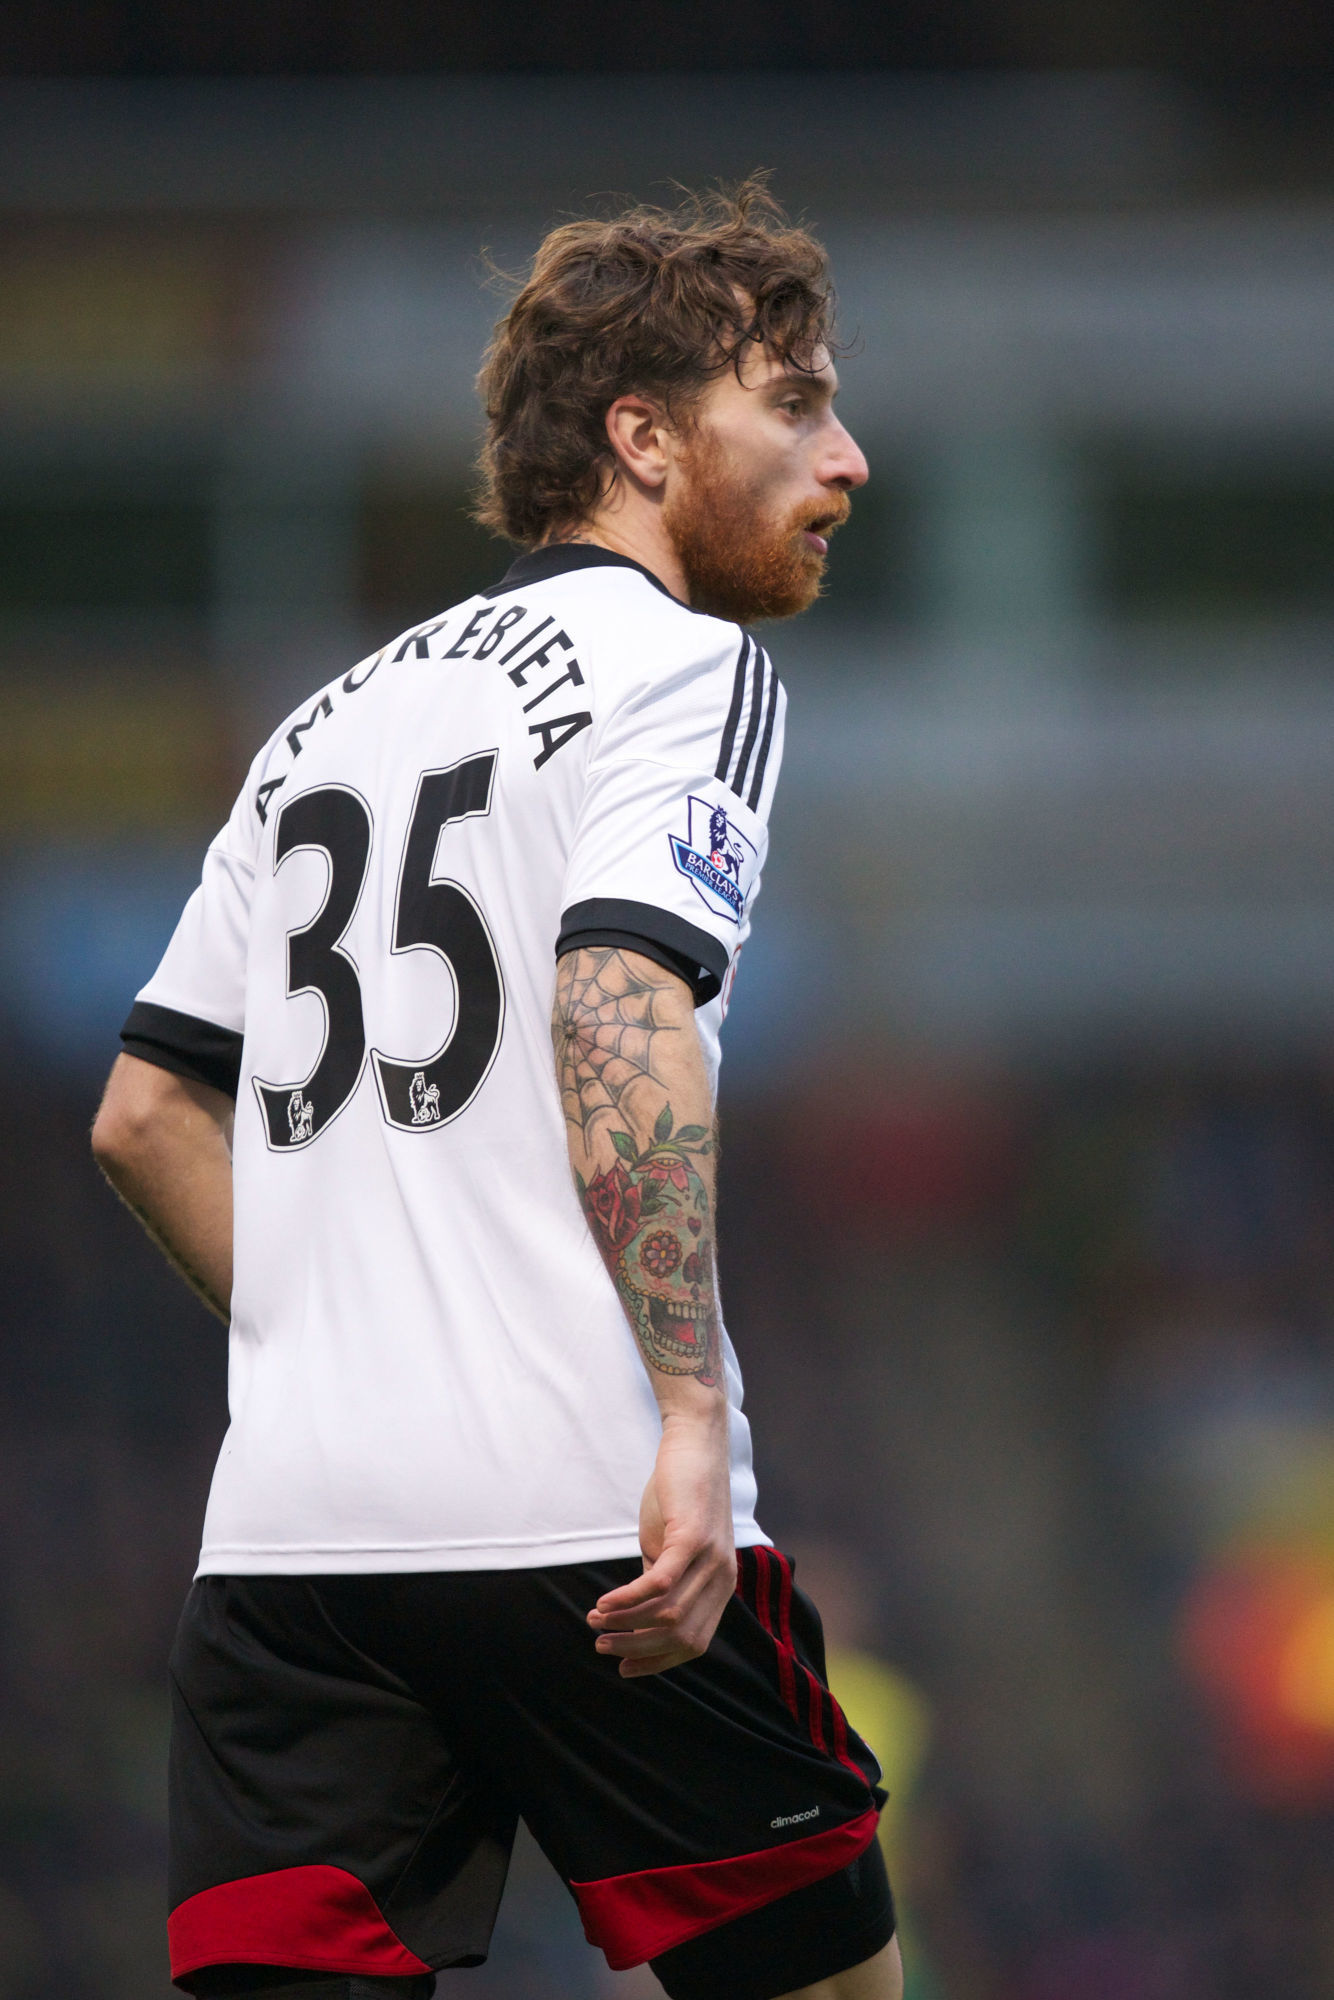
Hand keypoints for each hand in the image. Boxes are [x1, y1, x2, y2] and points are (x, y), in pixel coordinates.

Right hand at [587, 1409, 735, 1677]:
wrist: (695, 1445)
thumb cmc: (680, 1495)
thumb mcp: (671, 1547)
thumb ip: (663, 1580)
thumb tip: (638, 1614)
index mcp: (720, 1586)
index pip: (693, 1643)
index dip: (657, 1661)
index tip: (625, 1667)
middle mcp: (722, 1578)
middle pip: (679, 1635)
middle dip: (636, 1648)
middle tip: (602, 1644)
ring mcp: (711, 1558)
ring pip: (667, 1613)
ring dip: (627, 1624)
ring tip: (596, 1620)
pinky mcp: (692, 1536)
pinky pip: (660, 1583)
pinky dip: (629, 1599)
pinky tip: (605, 1603)